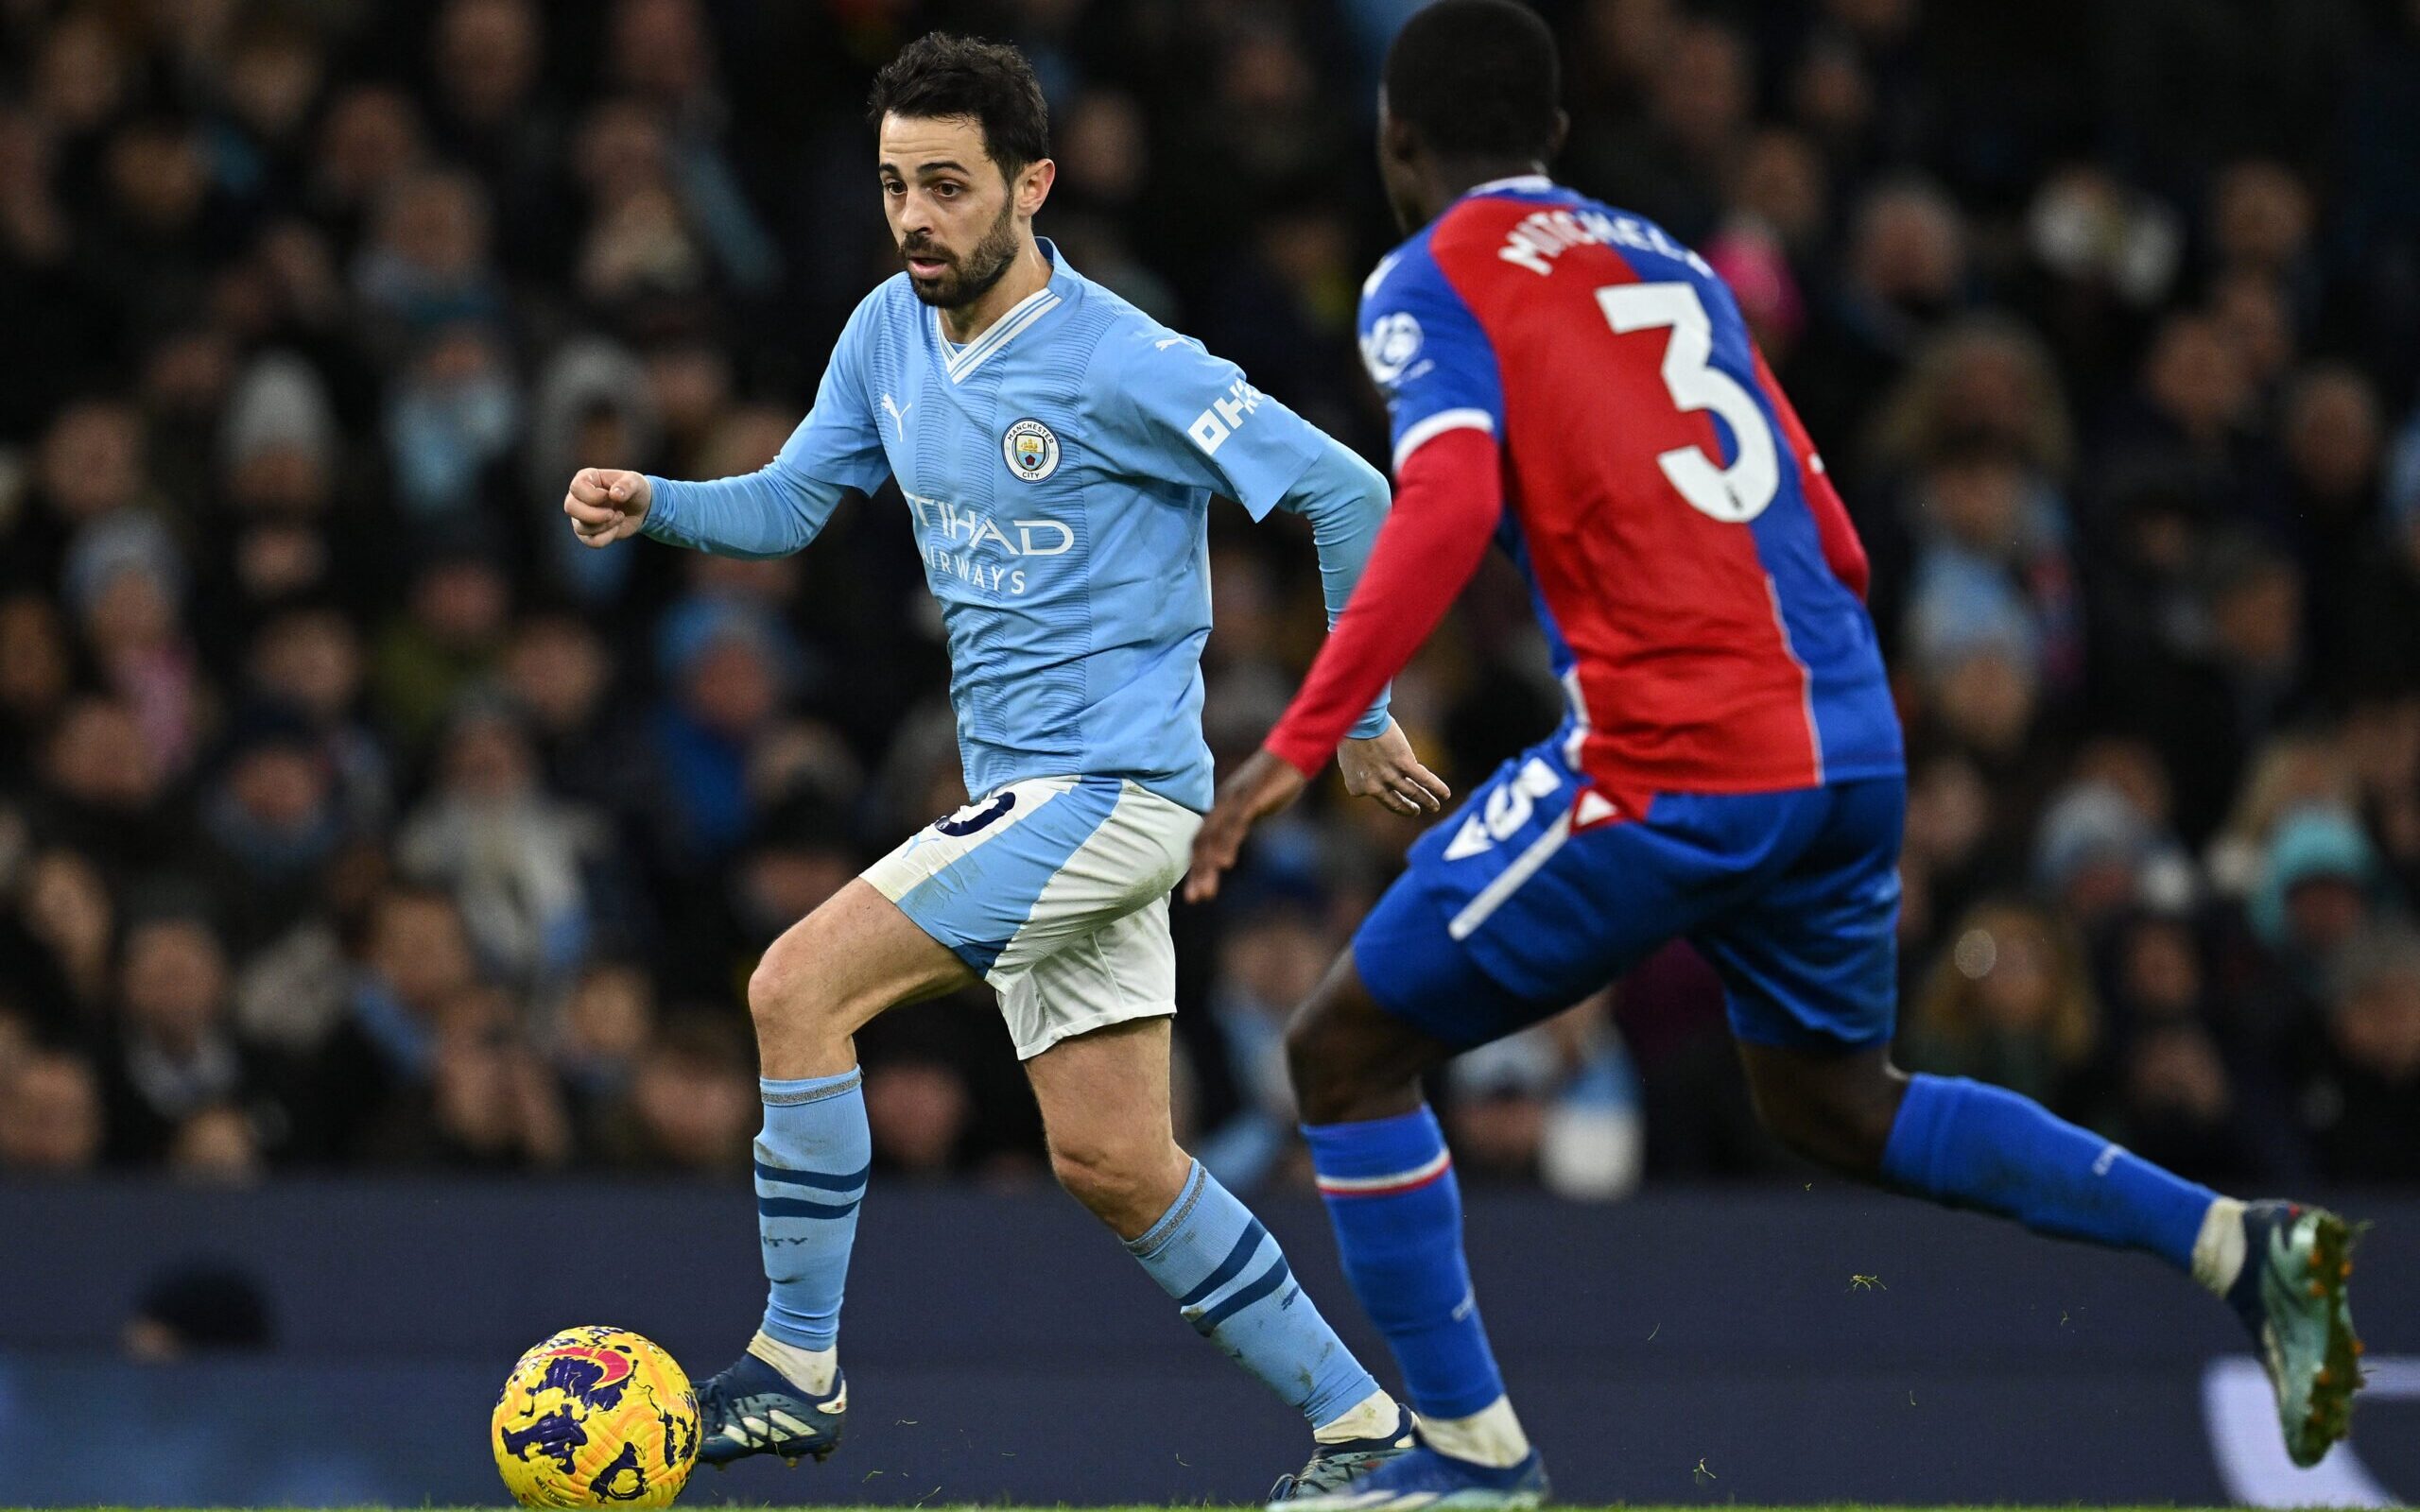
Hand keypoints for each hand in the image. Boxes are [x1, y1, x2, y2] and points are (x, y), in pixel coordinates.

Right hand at [563, 467, 651, 546]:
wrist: (641, 508)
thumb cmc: (635, 490)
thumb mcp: (636, 482)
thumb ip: (627, 485)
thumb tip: (614, 495)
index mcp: (586, 478)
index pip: (576, 487)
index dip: (592, 496)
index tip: (610, 496)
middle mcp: (578, 497)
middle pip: (570, 508)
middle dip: (595, 515)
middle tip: (613, 513)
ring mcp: (580, 516)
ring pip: (581, 528)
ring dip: (605, 525)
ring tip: (620, 516)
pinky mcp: (587, 533)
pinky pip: (590, 541)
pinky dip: (607, 537)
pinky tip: (616, 528)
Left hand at [1183, 749, 1308, 903]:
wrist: (1293, 752)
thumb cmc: (1275, 780)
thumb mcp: (1254, 806)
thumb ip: (1241, 823)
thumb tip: (1233, 843)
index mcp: (1222, 808)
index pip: (1201, 841)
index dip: (1196, 867)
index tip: (1193, 894)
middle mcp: (1222, 805)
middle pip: (1202, 842)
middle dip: (1198, 872)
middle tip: (1194, 900)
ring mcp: (1235, 800)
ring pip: (1215, 836)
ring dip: (1208, 865)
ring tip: (1206, 891)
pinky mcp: (1251, 796)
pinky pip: (1236, 823)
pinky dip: (1228, 844)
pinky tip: (1226, 863)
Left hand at [1338, 719, 1450, 816]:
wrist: (1358, 720)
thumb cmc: (1350, 733)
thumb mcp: (1348, 760)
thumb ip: (1360, 771)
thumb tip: (1370, 772)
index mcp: (1356, 788)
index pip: (1374, 794)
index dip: (1381, 785)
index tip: (1385, 782)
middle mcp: (1373, 787)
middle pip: (1395, 802)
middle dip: (1407, 808)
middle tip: (1415, 811)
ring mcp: (1390, 776)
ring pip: (1413, 793)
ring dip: (1426, 801)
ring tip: (1435, 807)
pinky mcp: (1404, 763)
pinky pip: (1423, 779)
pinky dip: (1436, 787)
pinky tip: (1445, 793)